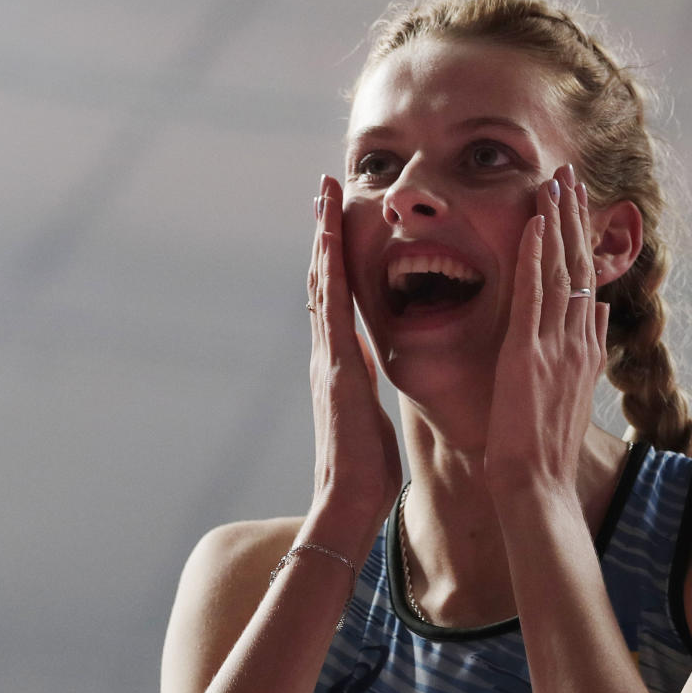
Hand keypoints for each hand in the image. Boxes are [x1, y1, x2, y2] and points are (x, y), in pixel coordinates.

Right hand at [307, 176, 401, 528]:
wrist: (349, 503)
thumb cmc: (366, 473)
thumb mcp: (370, 417)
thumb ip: (365, 389)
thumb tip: (370, 370)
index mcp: (340, 366)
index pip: (337, 300)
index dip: (336, 259)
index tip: (339, 220)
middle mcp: (327, 356)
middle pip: (322, 282)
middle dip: (323, 234)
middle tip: (324, 189)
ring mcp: (326, 360)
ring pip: (321, 285)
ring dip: (322, 238)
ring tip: (323, 195)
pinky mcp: (334, 369)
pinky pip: (331, 309)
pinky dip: (328, 271)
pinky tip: (330, 239)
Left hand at [485, 163, 609, 496]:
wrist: (538, 484)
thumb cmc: (547, 452)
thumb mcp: (575, 396)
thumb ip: (587, 352)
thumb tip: (600, 312)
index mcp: (587, 351)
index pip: (587, 285)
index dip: (584, 244)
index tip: (580, 209)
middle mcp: (579, 341)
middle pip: (580, 267)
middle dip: (575, 218)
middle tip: (570, 176)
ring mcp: (556, 345)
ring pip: (560, 271)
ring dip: (558, 223)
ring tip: (555, 182)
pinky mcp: (528, 353)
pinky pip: (534, 293)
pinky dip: (534, 255)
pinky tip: (535, 222)